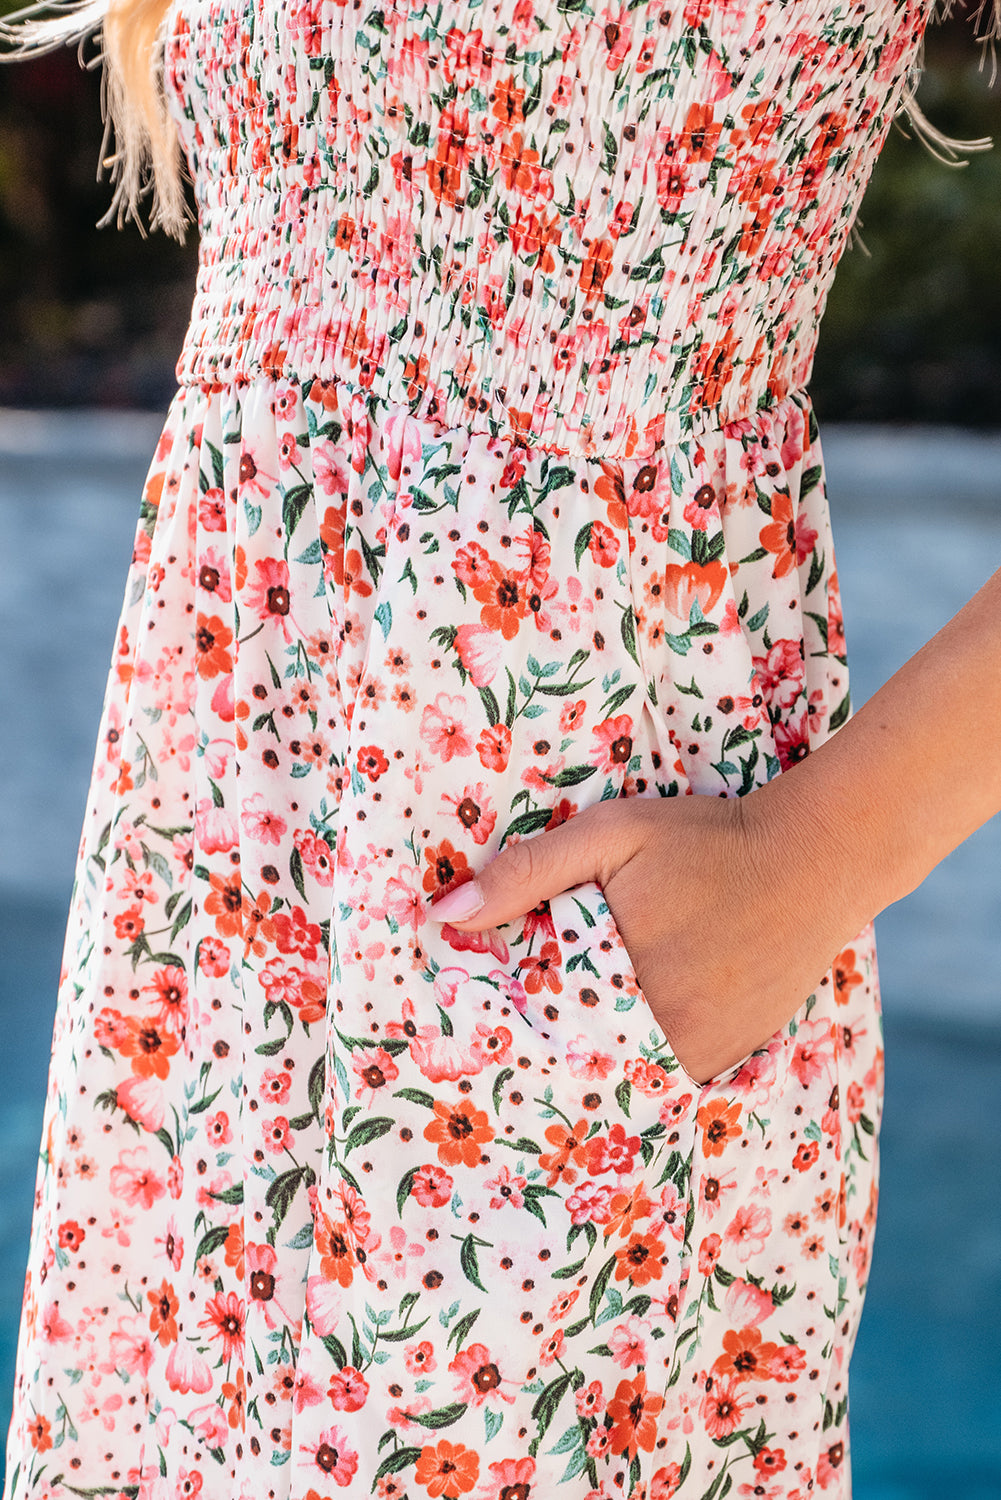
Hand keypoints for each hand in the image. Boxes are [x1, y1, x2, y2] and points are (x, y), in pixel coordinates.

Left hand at [426, 787, 856, 1084]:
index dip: (496, 1026)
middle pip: (572, 1064)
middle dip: (536, 1049)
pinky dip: (635, 1064)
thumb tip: (444, 917)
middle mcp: (662, 1038)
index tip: (464, 1022)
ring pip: (618, 1079)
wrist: (816, 859)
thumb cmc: (706, 841)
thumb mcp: (612, 836)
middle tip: (500, 1039)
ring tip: (556, 1036)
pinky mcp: (731, 1058)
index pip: (531, 1031)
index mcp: (619, 988)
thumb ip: (528, 873)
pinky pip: (663, 1079)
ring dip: (586, 1060)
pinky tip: (615, 1036)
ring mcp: (701, 1056)